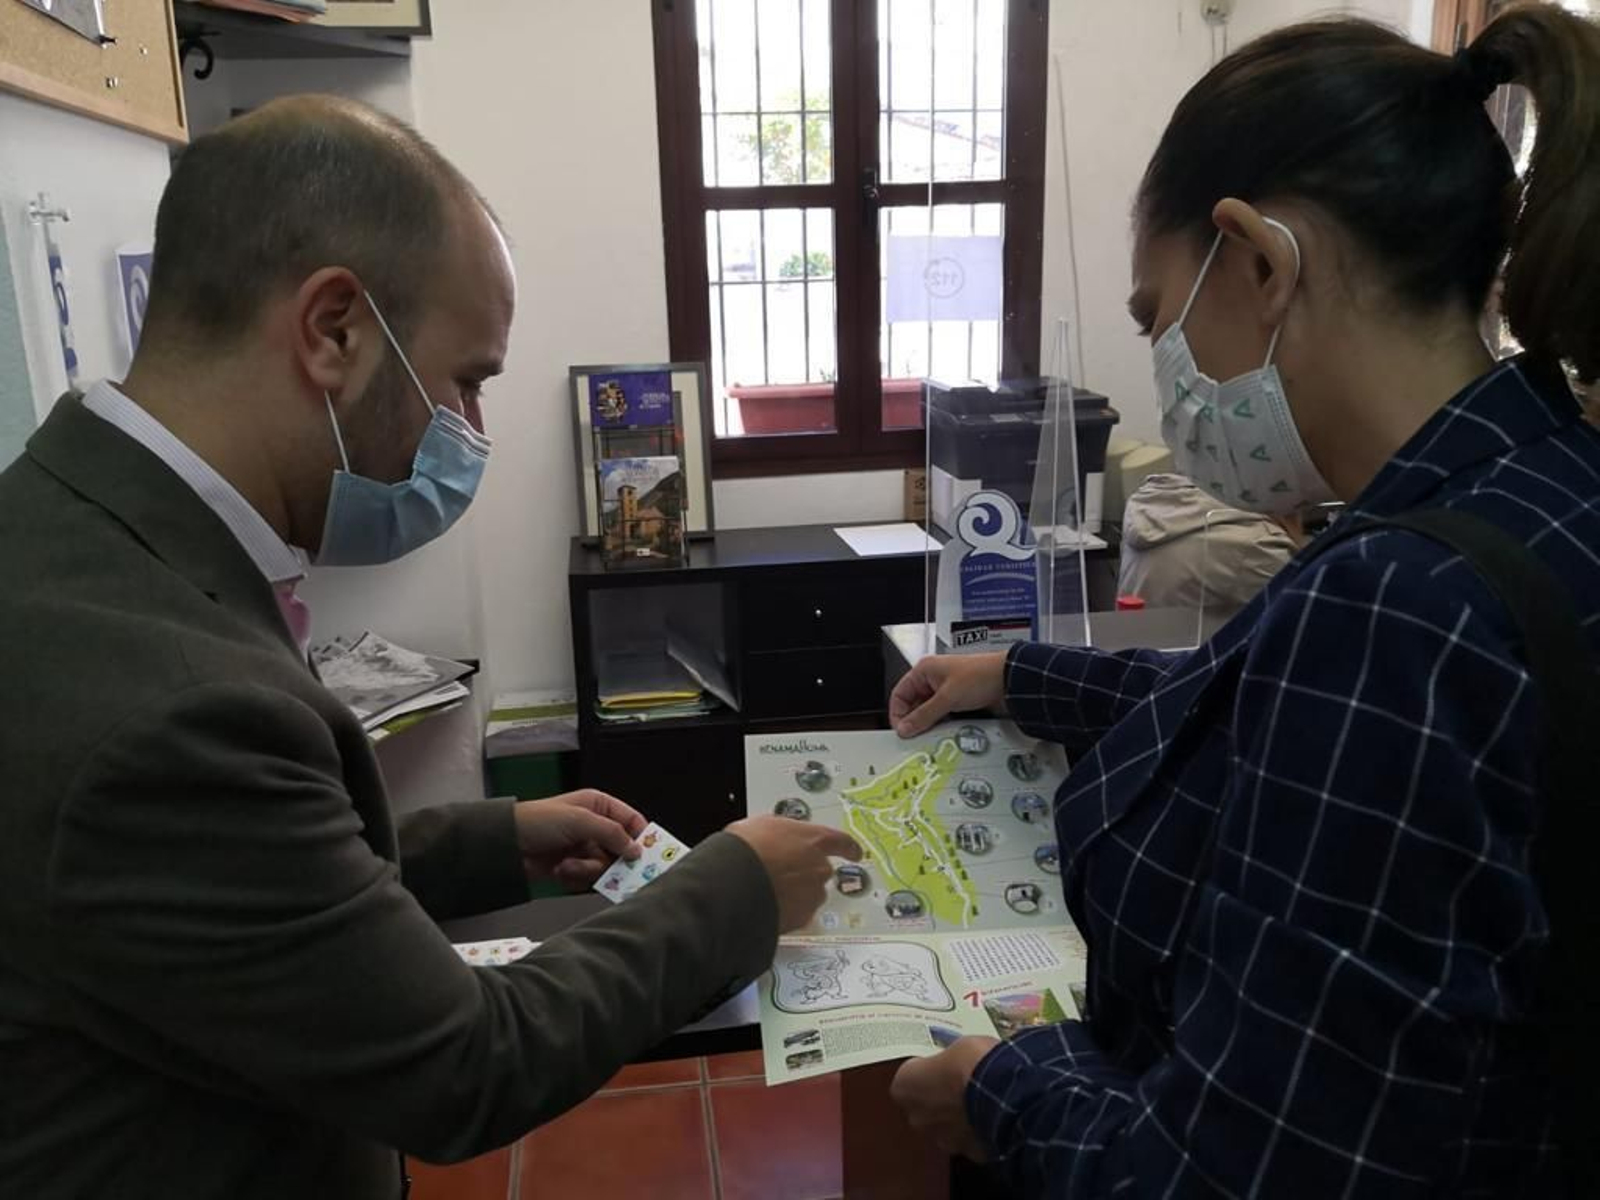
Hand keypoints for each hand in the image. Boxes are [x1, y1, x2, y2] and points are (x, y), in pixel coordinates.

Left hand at [514, 790, 647, 889]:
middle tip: (609, 870)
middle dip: (611, 860)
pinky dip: (575, 877)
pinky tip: (559, 870)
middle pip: (620, 849)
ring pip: (604, 866)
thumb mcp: (580, 821)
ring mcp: (582, 848)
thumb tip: (636, 849)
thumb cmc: (539, 822)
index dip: (640, 837)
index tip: (646, 855)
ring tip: (568, 865)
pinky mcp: (572, 867)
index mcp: (598, 806)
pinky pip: (587, 878)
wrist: (506, 845)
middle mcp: (593, 826)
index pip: (631, 820)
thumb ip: (612, 834)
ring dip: (586, 869)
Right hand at [725, 816, 861, 932]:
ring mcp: (811, 896)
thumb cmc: (745, 849)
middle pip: (821, 872)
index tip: (855, 852)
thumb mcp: (762, 825)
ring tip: (767, 890)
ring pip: (808, 896)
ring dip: (794, 894)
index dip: (849, 847)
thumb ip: (781, 833)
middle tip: (780, 872)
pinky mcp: (799, 919)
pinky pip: (795, 914)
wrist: (733, 883)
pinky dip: (784, 911)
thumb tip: (775, 837)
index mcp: (813, 840)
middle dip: (805, 873)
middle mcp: (819, 868)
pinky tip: (765, 905)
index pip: (842, 842)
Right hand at [889, 652, 1006, 737]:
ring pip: (928, 712)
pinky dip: (940, 725)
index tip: (900, 731)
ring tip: (929, 737)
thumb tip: (905, 728)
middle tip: (914, 738)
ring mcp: (946, 691)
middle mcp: (933, 680)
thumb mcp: (947, 697)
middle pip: (913, 705)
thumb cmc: (981, 676)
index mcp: (925, 671)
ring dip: (928, 724)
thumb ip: (924, 715)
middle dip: (913, 721)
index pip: (900, 694)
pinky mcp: (957, 701)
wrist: (1010, 680)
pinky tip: (942, 734)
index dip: (897, 713)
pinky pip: (942, 716)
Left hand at [890, 1037, 1000, 1161]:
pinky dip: (978, 1131)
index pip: (910, 1078)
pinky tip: (992, 1115)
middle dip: (941, 1098)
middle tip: (961, 1083)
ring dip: (959, 1117)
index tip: (942, 1065)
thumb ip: (949, 1060)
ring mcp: (941, 1138)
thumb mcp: (958, 1046)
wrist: (1006, 1094)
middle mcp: (917, 1117)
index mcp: (904, 1087)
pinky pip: (970, 1139)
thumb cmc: (974, 1064)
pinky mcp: (968, 1153)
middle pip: (924, 1107)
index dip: (928, 1071)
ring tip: (981, 1099)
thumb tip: (957, 1060)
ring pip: (946, 1126)